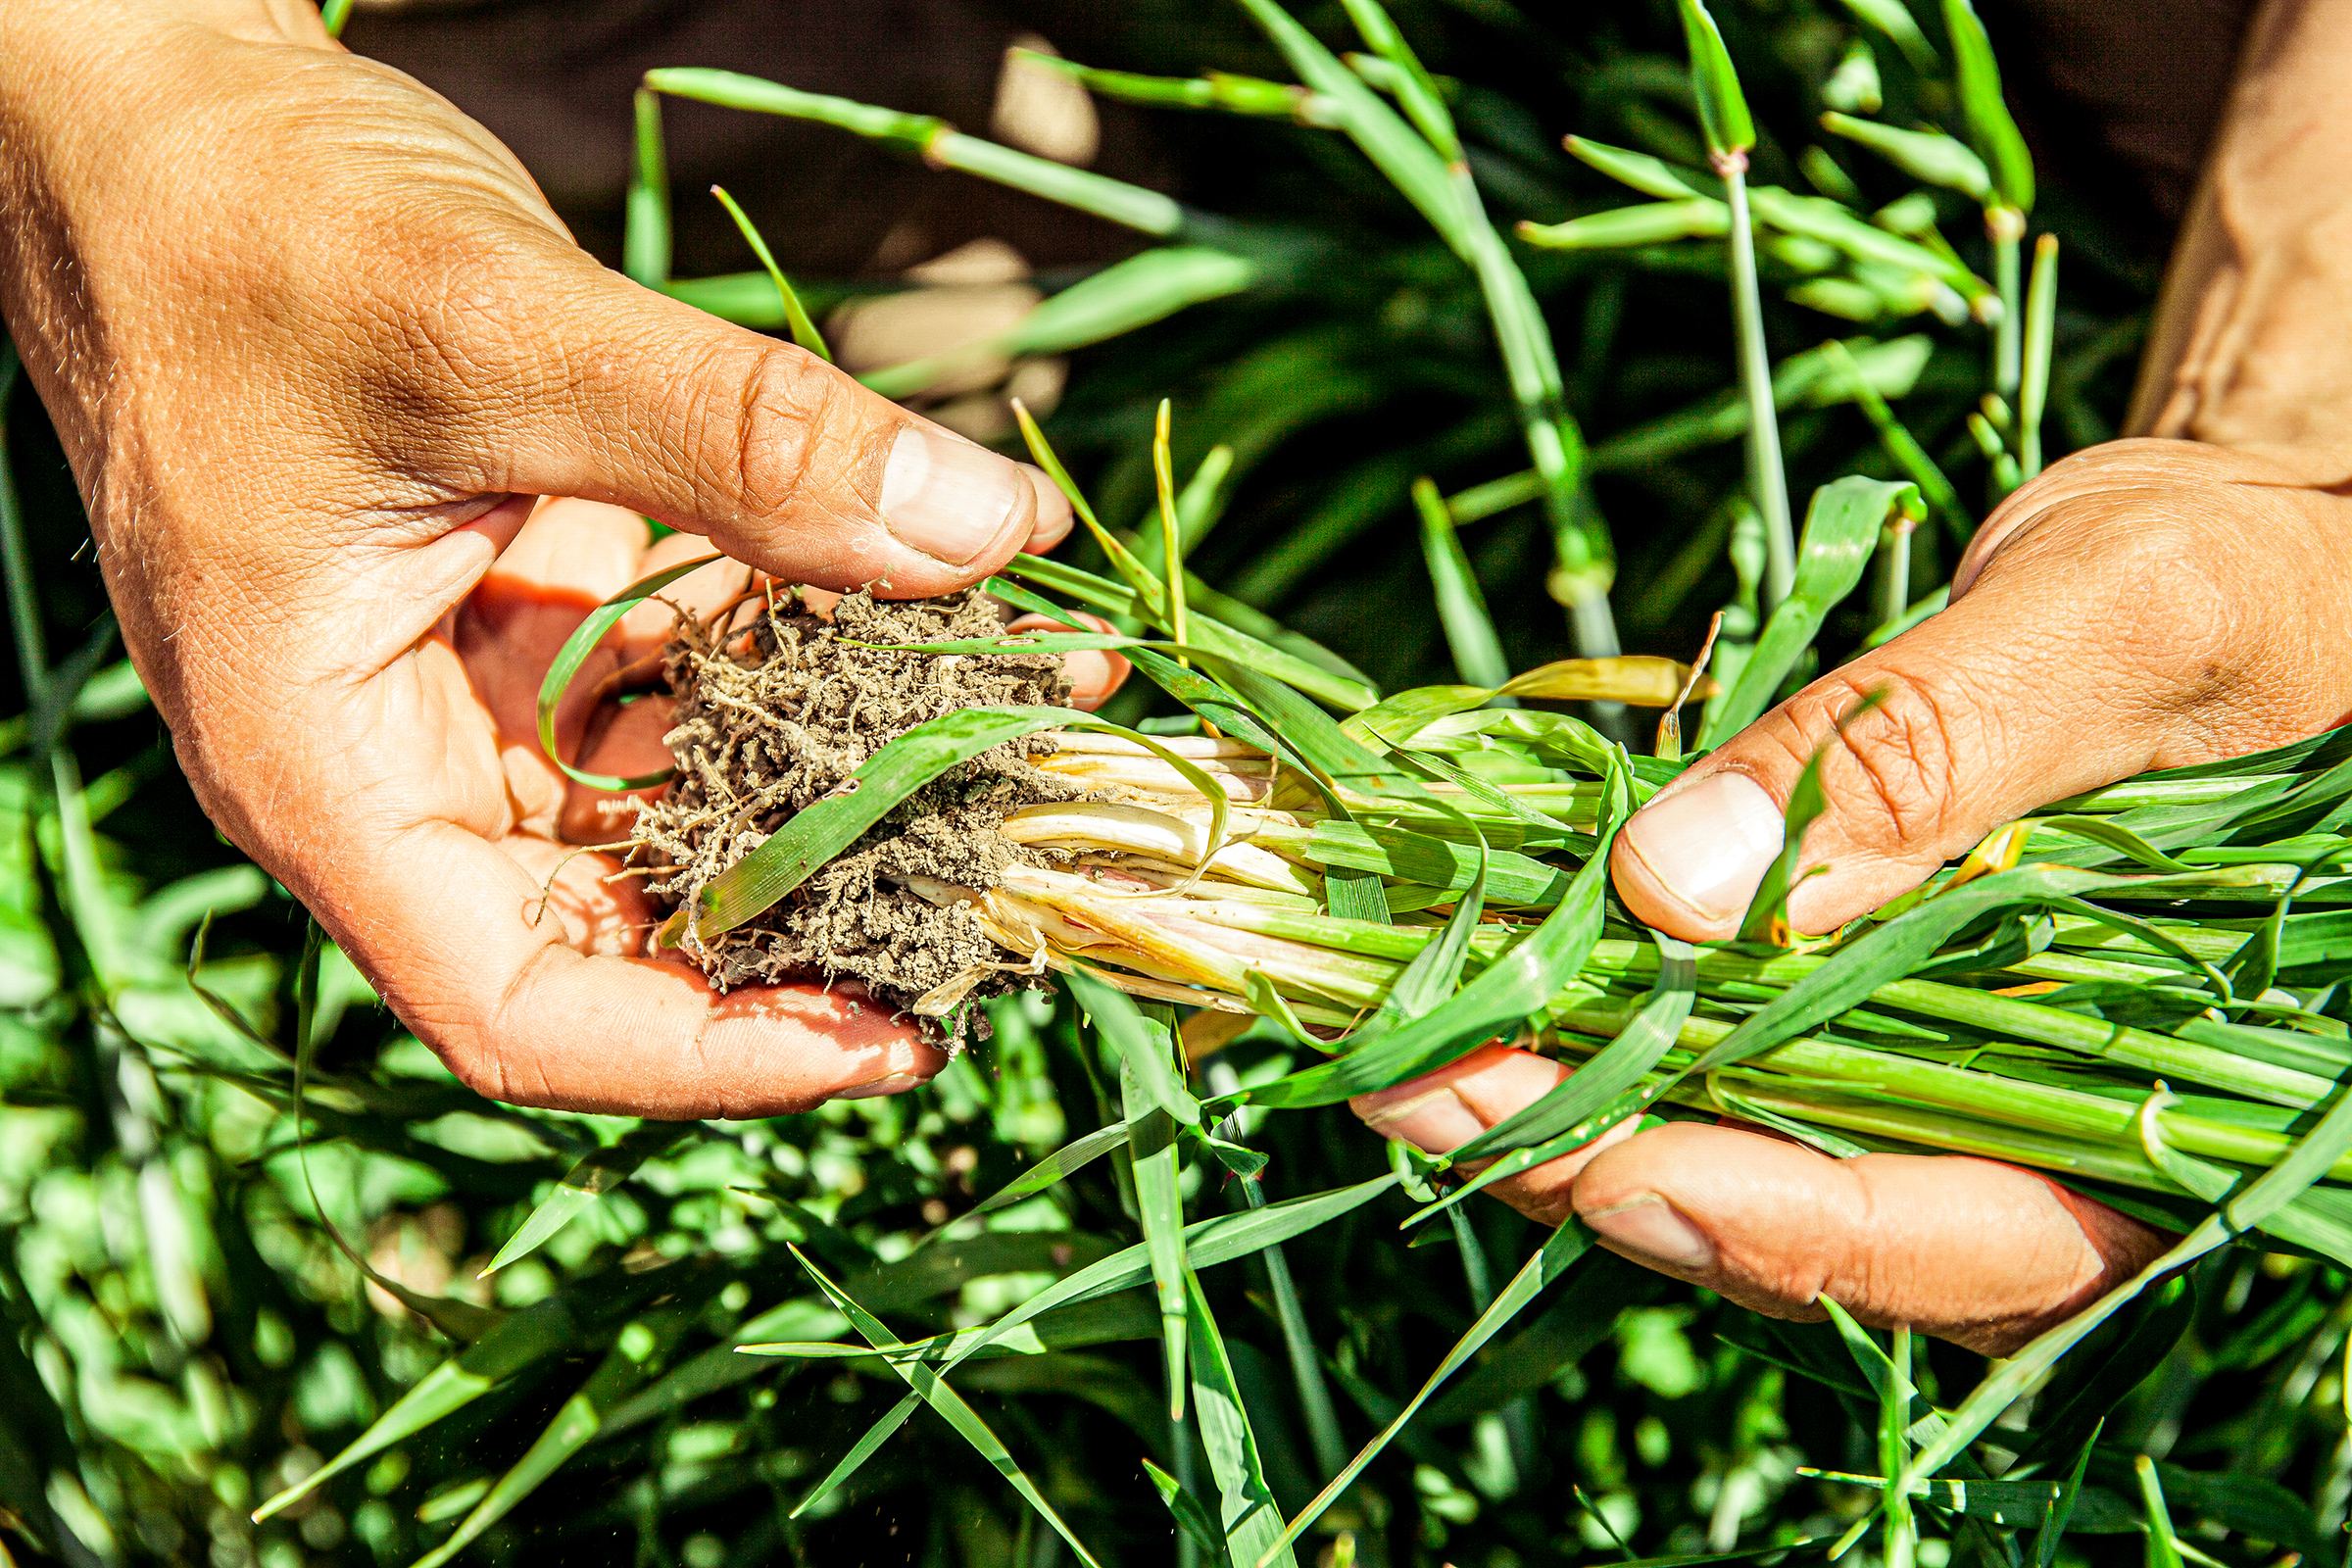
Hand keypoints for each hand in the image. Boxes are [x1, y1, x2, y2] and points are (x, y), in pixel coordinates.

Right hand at [0, 0, 1097, 1114]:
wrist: (161, 121)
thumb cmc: (243, 224)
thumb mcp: (493, 330)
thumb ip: (740, 438)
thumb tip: (983, 533)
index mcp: (327, 777)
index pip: (523, 1013)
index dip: (715, 1058)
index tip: (897, 1037)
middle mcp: (403, 770)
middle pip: (626, 936)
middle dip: (818, 916)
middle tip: (1002, 877)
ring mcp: (472, 696)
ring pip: (680, 806)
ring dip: (843, 778)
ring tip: (1008, 731)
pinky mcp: (534, 614)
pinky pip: (688, 683)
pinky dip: (807, 660)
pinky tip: (930, 614)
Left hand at [1357, 437, 2351, 1351]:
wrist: (2261, 553)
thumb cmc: (2262, 575)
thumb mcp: (2123, 621)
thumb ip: (1931, 751)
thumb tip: (1675, 882)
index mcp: (2183, 1097)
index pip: (1965, 1231)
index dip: (1767, 1218)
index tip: (1589, 1165)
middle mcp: (2064, 1125)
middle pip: (1818, 1218)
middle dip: (1599, 1161)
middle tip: (1409, 1088)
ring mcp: (1967, 1070)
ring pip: (1754, 1143)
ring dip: (1569, 1099)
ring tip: (1399, 1039)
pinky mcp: (1887, 997)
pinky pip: (1744, 1038)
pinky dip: (1611, 1006)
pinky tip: (1490, 960)